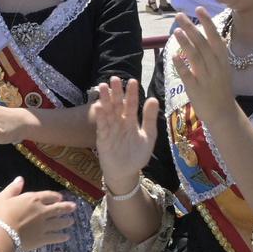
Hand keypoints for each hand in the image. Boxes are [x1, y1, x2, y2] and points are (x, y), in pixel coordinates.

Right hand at [0, 176, 74, 251]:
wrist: (1, 235)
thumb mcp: (2, 197)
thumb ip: (13, 188)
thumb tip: (20, 179)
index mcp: (32, 199)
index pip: (48, 196)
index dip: (55, 196)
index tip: (60, 198)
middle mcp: (42, 211)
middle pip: (58, 209)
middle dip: (67, 208)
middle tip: (74, 207)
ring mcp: (44, 226)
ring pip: (59, 223)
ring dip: (66, 222)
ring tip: (72, 221)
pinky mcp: (42, 239)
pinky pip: (55, 237)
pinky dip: (61, 237)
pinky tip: (66, 237)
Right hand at [90, 76, 158, 190]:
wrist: (126, 172)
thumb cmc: (137, 155)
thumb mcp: (148, 137)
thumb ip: (149, 119)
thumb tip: (154, 99)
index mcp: (130, 121)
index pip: (131, 104)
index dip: (131, 94)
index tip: (132, 81)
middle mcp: (119, 122)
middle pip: (116, 105)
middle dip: (116, 92)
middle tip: (114, 79)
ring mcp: (110, 129)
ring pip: (107, 112)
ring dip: (104, 100)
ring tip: (103, 87)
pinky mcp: (102, 138)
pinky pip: (101, 126)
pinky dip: (100, 117)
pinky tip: (99, 106)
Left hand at [169, 10, 236, 123]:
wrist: (223, 114)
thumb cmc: (220, 88)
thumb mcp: (221, 68)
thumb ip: (212, 53)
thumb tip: (200, 34)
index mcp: (223, 60)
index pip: (215, 37)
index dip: (208, 23)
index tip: (199, 8)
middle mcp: (216, 67)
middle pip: (203, 44)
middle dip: (192, 28)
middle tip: (179, 15)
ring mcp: (206, 78)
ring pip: (196, 57)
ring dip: (186, 43)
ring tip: (176, 30)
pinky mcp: (196, 90)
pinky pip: (188, 75)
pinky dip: (181, 65)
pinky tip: (173, 55)